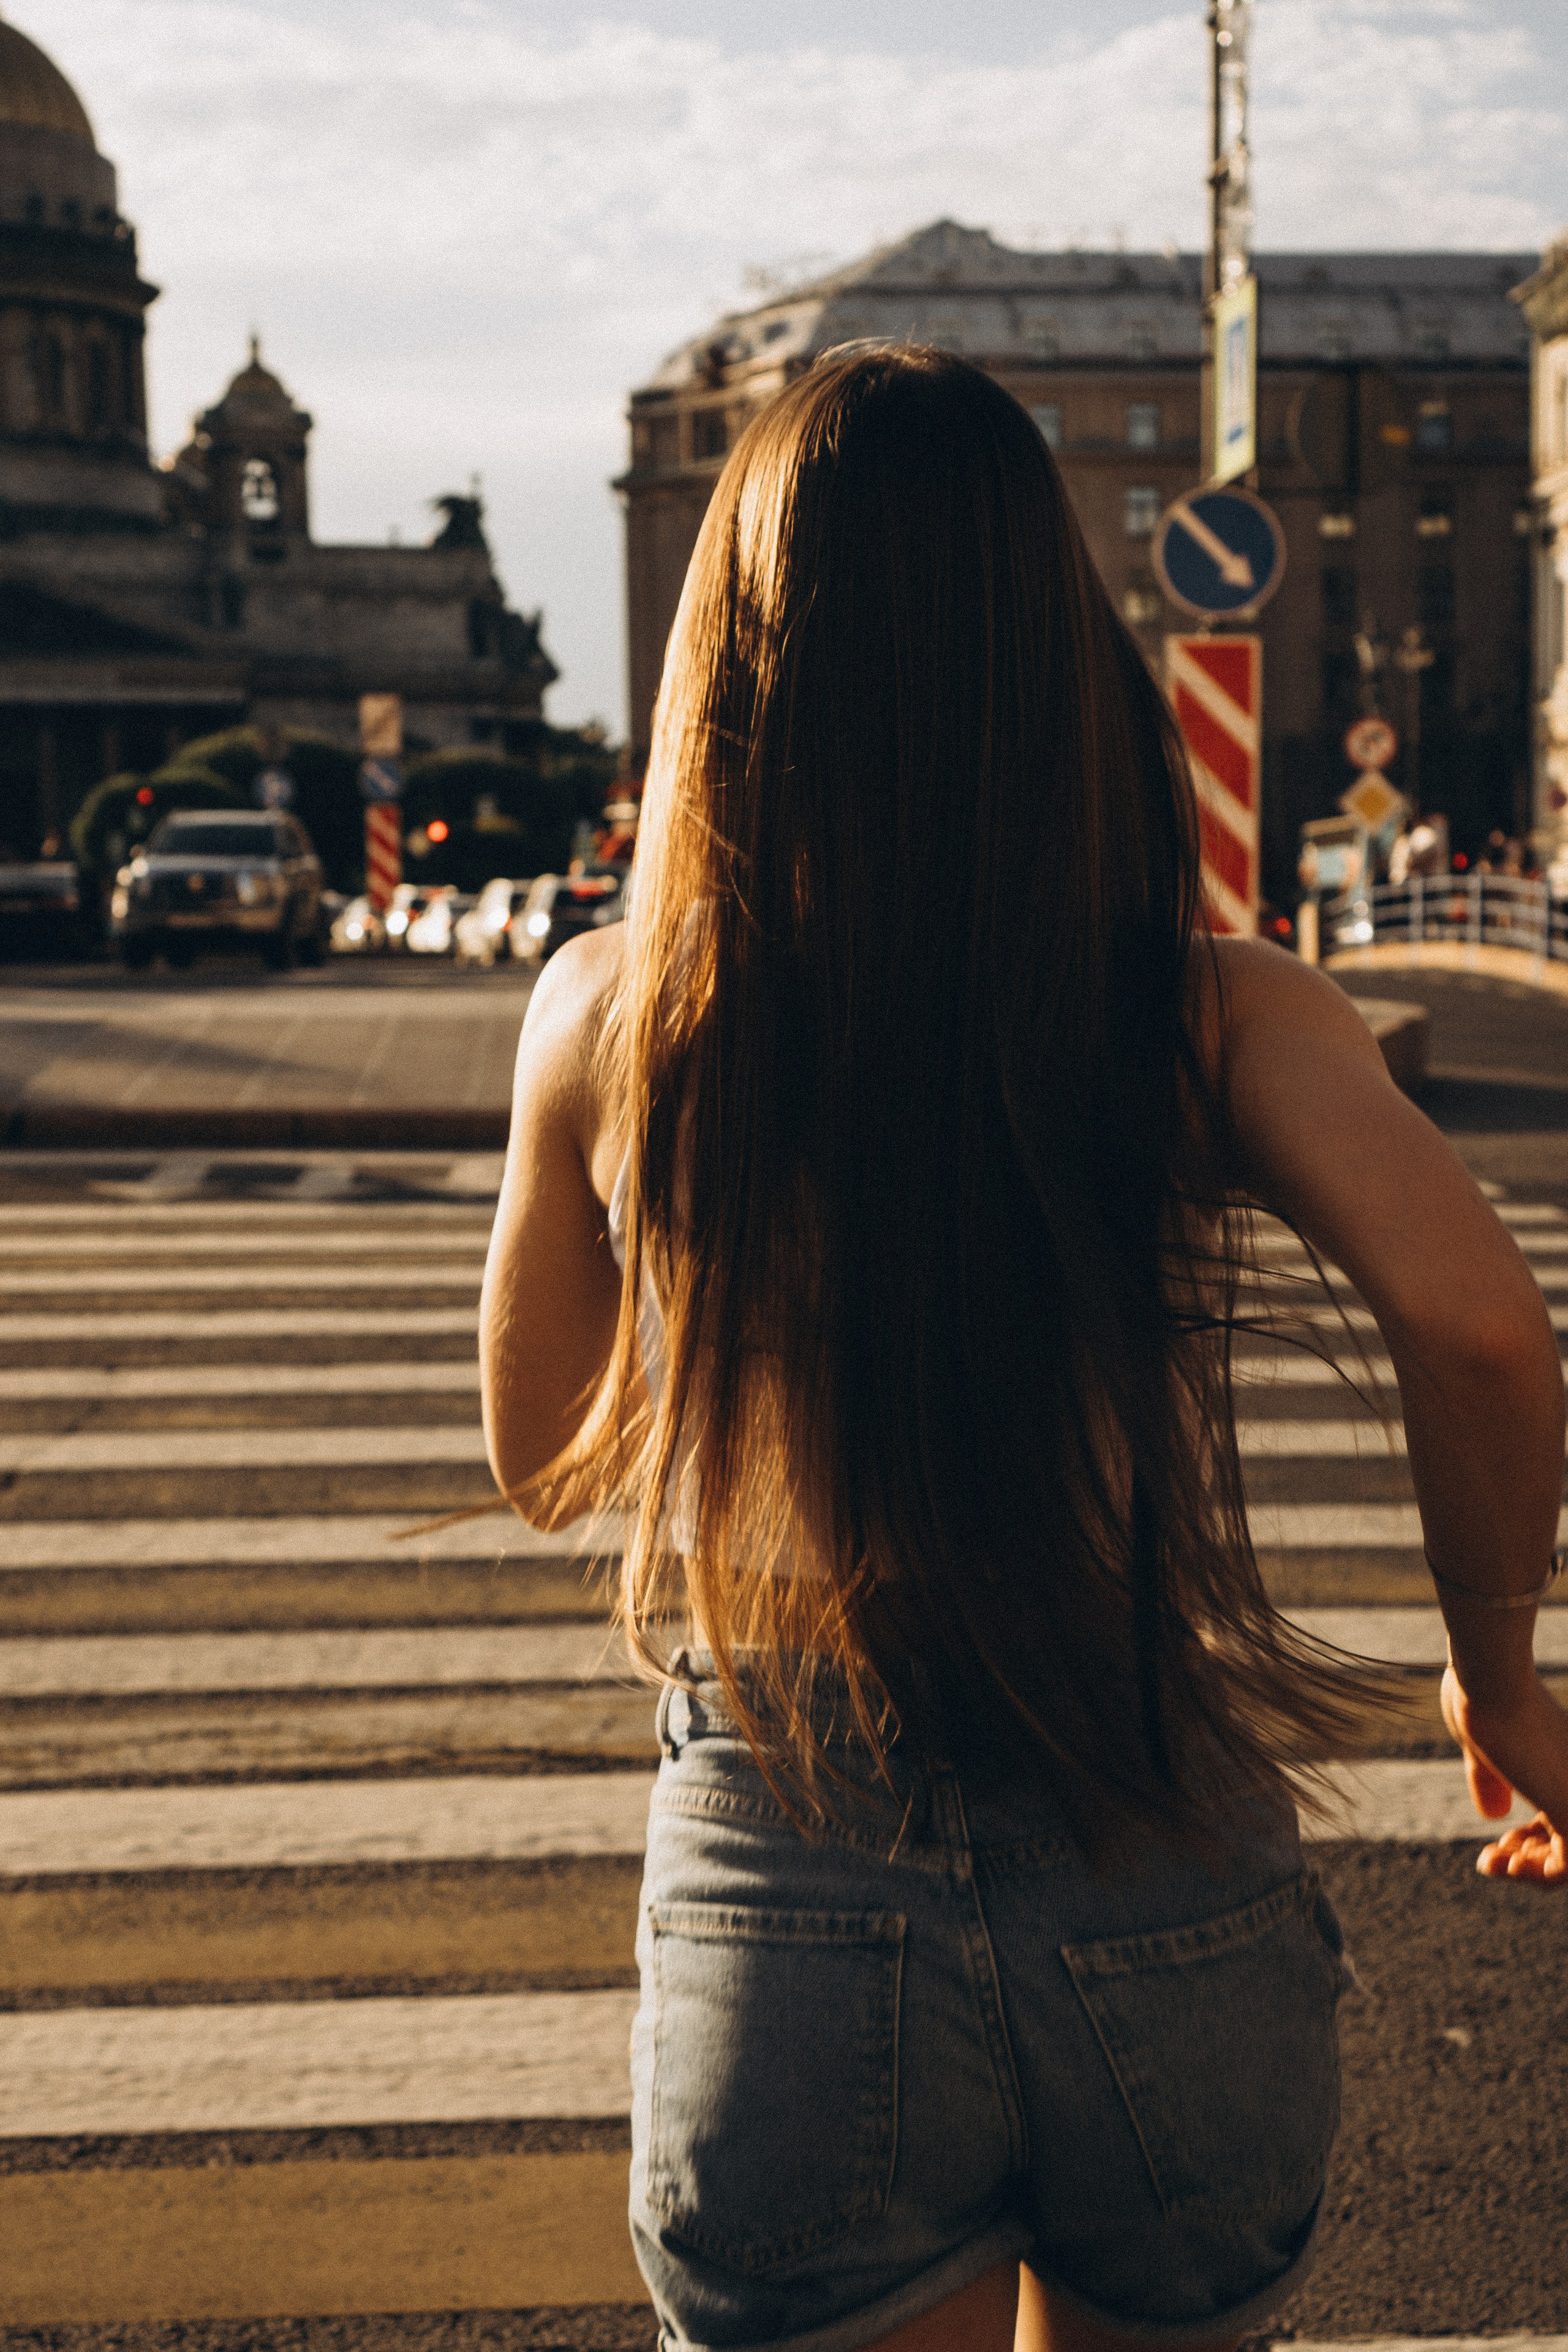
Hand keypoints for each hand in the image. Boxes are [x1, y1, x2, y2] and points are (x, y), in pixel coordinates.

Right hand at [1440, 1665, 1567, 1882]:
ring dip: (1528, 1873)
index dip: (1532, 1842)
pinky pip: (1566, 1868)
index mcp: (1562, 1765)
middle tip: (1490, 1859)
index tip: (1497, 1842)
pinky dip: (1534, 1876)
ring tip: (1492, 1864)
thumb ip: (1490, 1780)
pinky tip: (1500, 1863)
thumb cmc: (1480, 1697)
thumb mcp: (1481, 1746)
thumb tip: (1494, 1814)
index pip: (1562, 1821)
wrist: (1490, 1678)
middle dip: (1526, 1861)